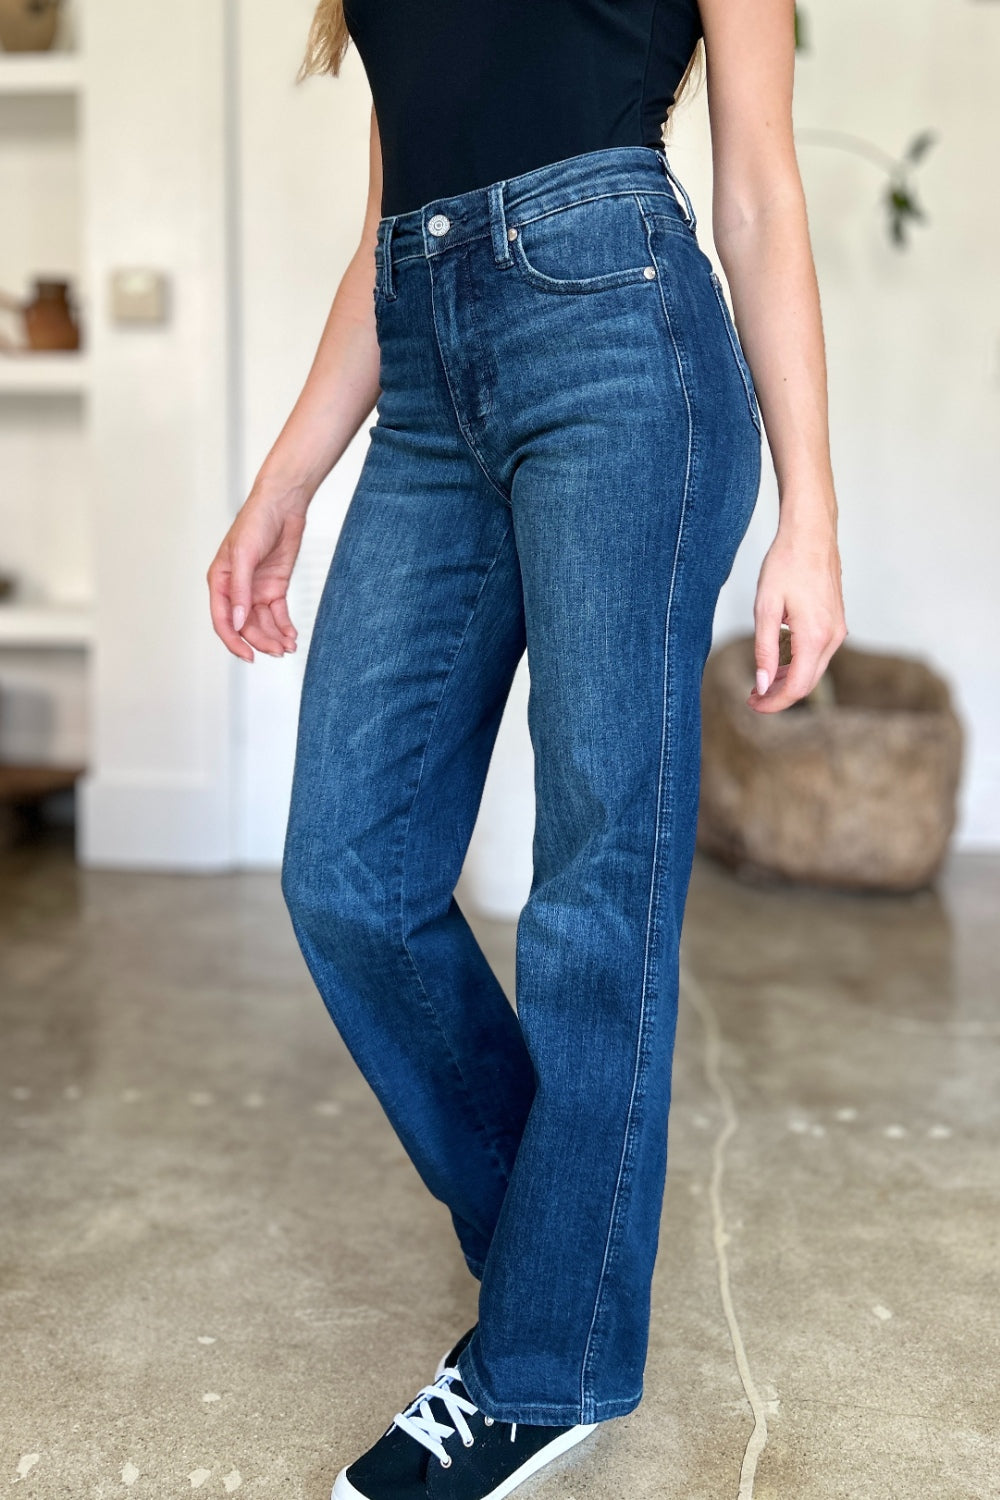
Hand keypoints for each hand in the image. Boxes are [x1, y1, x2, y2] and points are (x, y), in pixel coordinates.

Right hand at [207, 484, 307, 661]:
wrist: (282, 505)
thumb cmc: (255, 522)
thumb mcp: (244, 556)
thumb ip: (241, 591)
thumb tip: (238, 621)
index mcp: (219, 582)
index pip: (222, 620)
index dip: (233, 641)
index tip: (248, 656)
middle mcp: (236, 590)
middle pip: (245, 626)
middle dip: (260, 641)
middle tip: (277, 651)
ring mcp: (256, 590)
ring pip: (262, 623)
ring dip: (274, 637)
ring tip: (288, 647)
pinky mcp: (274, 588)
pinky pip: (277, 614)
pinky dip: (284, 627)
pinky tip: (291, 636)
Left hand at [748, 515, 847, 711]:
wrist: (811, 534)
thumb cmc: (786, 564)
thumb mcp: (766, 608)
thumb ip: (765, 650)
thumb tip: (763, 685)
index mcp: (814, 636)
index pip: (797, 687)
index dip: (774, 702)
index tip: (752, 705)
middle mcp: (832, 637)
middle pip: (808, 683)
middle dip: (779, 695)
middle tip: (752, 698)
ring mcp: (837, 629)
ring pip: (814, 670)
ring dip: (788, 680)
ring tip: (761, 683)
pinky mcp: (836, 622)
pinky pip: (818, 654)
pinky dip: (798, 664)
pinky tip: (779, 662)